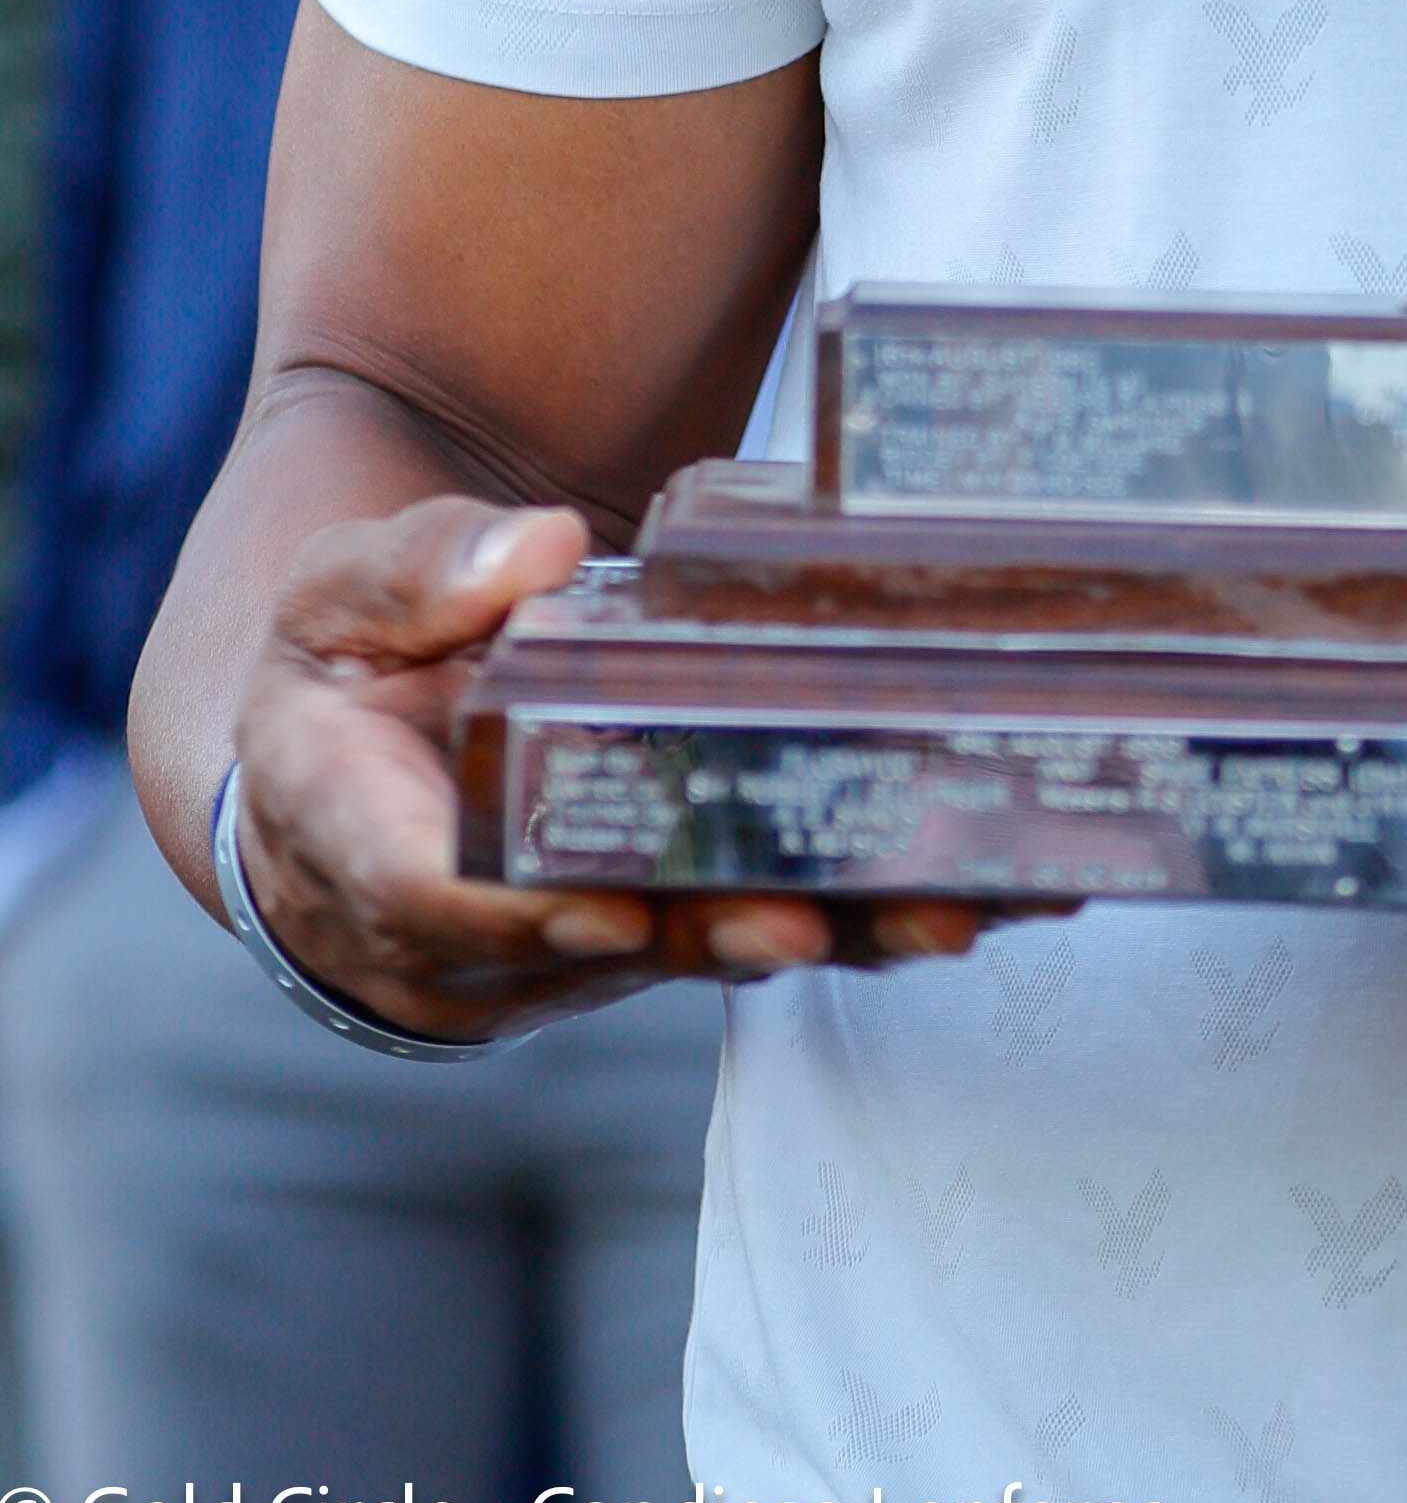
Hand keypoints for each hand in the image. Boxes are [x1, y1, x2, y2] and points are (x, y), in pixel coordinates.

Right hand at [230, 495, 1023, 1040]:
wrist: (342, 767)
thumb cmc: (337, 676)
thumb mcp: (332, 599)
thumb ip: (413, 572)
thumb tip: (542, 550)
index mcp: (364, 847)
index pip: (440, 902)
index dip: (528, 917)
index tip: (614, 904)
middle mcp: (471, 935)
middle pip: (606, 949)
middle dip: (721, 936)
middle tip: (819, 918)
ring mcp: (568, 947)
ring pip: (701, 952)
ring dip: (831, 939)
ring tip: (953, 912)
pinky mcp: (648, 931)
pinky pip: (749, 929)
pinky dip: (860, 918)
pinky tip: (978, 894)